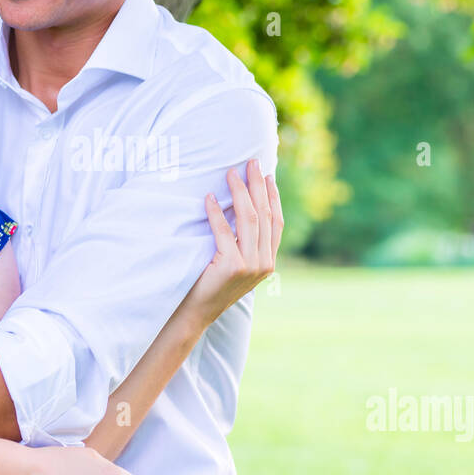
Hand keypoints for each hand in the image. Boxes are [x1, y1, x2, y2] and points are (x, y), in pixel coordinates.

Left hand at [183, 159, 283, 327]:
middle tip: (251, 162)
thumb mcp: (236, 262)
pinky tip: (210, 198)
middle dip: (257, 185)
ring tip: (230, 173)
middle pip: (264, 214)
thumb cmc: (211, 283)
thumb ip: (244, 242)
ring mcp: (250, 266)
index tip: (267, 175)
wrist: (196, 312)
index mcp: (269, 261)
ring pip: (249, 218)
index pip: (277, 222)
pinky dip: (217, 212)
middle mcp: (264, 263)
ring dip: (239, 192)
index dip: (272, 196)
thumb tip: (241, 204)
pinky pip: (224, 231)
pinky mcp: (232, 266)